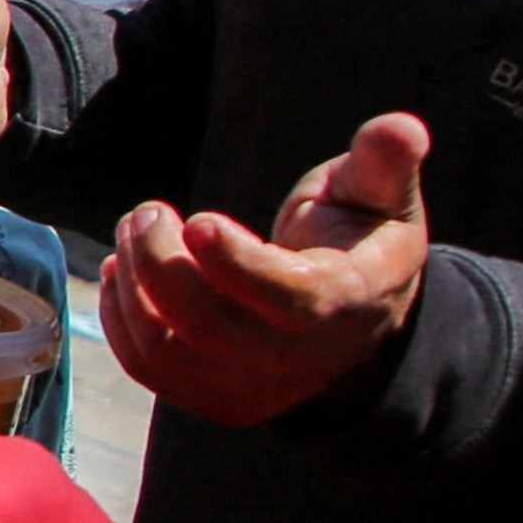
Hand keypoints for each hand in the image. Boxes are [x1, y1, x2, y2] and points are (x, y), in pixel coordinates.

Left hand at [103, 112, 431, 425]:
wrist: (355, 312)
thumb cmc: (360, 237)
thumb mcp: (383, 194)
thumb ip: (384, 161)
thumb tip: (400, 126)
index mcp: (348, 303)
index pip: (290, 299)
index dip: (236, 264)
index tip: (198, 219)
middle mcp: (300, 358)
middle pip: (210, 329)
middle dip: (161, 265)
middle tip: (147, 212)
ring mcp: (255, 386)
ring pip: (169, 352)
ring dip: (132, 287)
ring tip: (133, 229)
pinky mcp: (216, 396)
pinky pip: (150, 369)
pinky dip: (121, 317)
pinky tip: (123, 270)